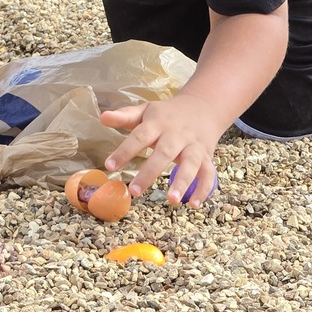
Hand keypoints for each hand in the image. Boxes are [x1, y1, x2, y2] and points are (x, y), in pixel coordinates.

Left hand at [101, 95, 221, 206]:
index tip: (109, 166)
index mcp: (158, 123)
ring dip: (183, 181)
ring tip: (172, 200)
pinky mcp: (206, 157)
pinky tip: (194, 205)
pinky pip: (209, 174)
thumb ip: (125, 116)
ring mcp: (194, 146)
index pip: (139, 135)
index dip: (125, 150)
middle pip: (165, 152)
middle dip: (150, 172)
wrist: (202, 107)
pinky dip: (204, 189)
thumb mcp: (145, 111)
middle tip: (134, 192)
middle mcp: (177, 135)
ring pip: (191, 163)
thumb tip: (102, 117)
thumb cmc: (166, 114)